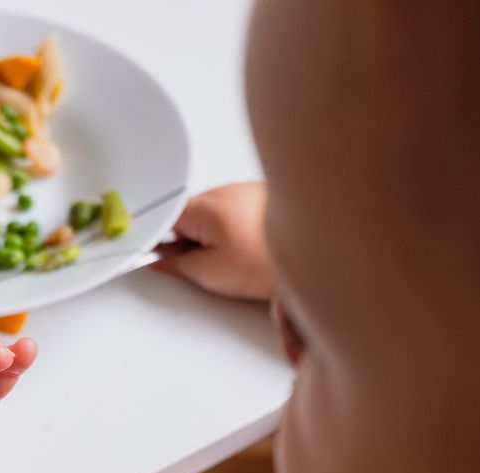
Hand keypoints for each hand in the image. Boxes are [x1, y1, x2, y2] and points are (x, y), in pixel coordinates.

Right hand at [152, 182, 275, 300]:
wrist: (324, 251)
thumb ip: (178, 266)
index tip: (155, 255)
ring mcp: (245, 191)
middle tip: (206, 264)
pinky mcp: (264, 196)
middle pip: (188, 215)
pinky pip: (236, 211)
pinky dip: (237, 229)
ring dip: (215, 235)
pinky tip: (252, 247)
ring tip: (238, 257)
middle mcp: (224, 191)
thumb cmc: (272, 261)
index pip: (162, 217)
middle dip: (189, 240)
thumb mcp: (212, 274)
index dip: (156, 239)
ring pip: (213, 214)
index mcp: (205, 206)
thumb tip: (162, 262)